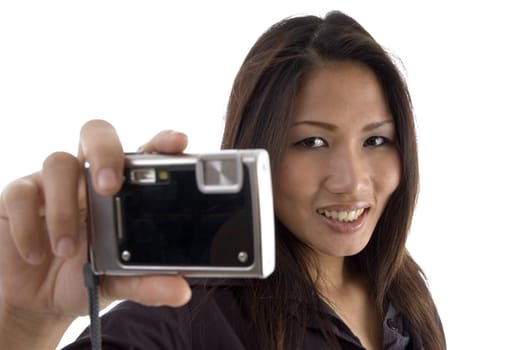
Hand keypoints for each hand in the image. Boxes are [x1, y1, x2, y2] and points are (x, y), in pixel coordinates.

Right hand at [0, 120, 191, 347]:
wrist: (38, 300)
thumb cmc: (84, 277)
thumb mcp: (117, 282)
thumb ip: (146, 283)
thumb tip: (180, 292)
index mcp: (121, 190)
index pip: (144, 153)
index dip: (161, 141)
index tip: (178, 142)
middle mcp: (88, 178)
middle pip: (97, 134)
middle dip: (105, 152)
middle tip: (109, 186)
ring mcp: (54, 184)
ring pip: (58, 163)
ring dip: (64, 209)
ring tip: (67, 249)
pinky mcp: (19, 197)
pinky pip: (20, 193)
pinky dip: (30, 226)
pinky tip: (37, 254)